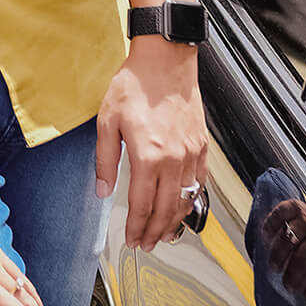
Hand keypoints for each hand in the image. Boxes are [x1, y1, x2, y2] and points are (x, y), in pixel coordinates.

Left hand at [96, 37, 208, 250]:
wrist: (165, 60)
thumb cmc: (135, 84)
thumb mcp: (107, 121)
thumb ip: (105, 160)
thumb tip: (103, 190)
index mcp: (148, 155)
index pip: (142, 205)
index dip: (137, 227)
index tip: (132, 239)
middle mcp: (174, 159)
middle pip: (166, 210)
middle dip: (155, 232)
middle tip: (147, 245)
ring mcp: (191, 154)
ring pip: (186, 201)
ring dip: (174, 222)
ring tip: (163, 234)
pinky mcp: (202, 147)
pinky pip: (199, 183)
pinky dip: (191, 201)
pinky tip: (182, 207)